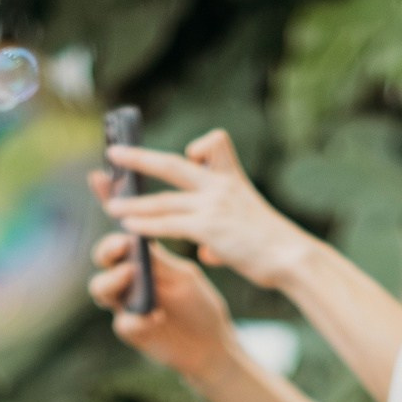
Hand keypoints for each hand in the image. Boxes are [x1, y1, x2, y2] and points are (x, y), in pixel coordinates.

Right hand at [88, 230, 238, 382]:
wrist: (211, 344)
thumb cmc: (198, 305)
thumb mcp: (183, 277)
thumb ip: (159, 261)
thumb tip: (136, 236)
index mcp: (141, 261)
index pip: (118, 238)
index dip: (112, 226)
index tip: (115, 218)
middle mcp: (127, 280)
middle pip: (102, 260)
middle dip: (106, 252)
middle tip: (122, 248)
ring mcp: (126, 305)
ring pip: (100, 289)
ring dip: (111, 281)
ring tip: (131, 276)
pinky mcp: (132, 331)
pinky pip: (124, 323)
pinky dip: (138, 319)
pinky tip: (157, 316)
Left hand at [97, 129, 312, 290]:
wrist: (291, 256)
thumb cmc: (274, 247)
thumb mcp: (246, 229)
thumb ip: (219, 235)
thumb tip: (207, 250)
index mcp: (232, 180)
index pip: (213, 146)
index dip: (199, 146)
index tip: (191, 152)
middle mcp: (220, 187)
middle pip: (172, 166)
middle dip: (139, 160)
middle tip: (114, 154)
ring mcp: (213, 205)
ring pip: (163, 201)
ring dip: (133, 203)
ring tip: (110, 204)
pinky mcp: (209, 227)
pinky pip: (169, 224)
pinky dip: (146, 226)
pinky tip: (128, 228)